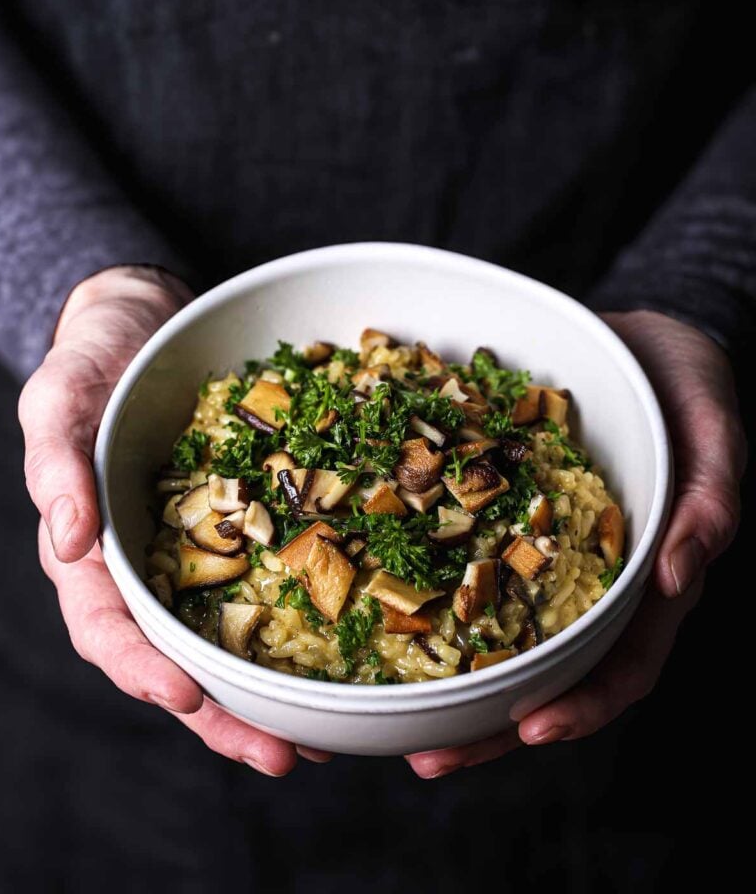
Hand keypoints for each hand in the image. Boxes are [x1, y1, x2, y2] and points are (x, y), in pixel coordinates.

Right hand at [20, 265, 319, 775]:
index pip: (108, 626)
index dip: (145, 666)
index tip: (190, 696)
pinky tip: (343, 657)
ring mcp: (196, 554)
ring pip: (226, 640)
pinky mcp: (242, 529)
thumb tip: (66, 541)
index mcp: (91, 551)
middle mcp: (145, 567)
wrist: (145, 324)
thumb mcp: (59, 400)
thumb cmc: (92, 362)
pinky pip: (268, 583)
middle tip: (283, 755)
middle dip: (224, 715)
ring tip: (322, 738)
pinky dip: (298, 627)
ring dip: (267, 694)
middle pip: (176, 658)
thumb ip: (56, 464)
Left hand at [406, 309, 746, 778]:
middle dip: (492, 724)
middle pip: (546, 671)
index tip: (531, 731)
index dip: (583, 706)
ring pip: (498, 634)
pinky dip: (426, 595)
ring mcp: (541, 553)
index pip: (623, 664)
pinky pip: (464, 564)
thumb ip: (710, 497)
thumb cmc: (686, 384)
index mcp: (647, 577)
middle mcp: (590, 580)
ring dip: (450, 681)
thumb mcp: (713, 428)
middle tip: (428, 755)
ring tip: (389, 714)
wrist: (636, 339)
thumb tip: (682, 574)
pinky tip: (379, 608)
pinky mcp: (501, 517)